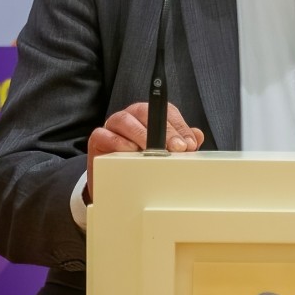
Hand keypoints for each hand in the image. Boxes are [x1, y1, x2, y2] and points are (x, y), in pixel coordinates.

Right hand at [86, 101, 204, 199]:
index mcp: (148, 116)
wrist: (114, 183)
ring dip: (141, 135)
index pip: (165, 111)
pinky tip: (131, 153)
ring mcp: (112, 126)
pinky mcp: (97, 139)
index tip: (190, 144)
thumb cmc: (140, 164)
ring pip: (125, 120)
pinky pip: (105, 135)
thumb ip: (180, 144)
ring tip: (154, 151)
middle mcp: (130, 117)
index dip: (179, 126)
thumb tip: (197, 136)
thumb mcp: (164, 155)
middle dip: (164, 130)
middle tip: (177, 148)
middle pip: (146, 112)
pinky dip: (119, 143)